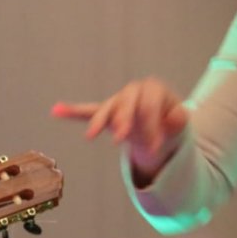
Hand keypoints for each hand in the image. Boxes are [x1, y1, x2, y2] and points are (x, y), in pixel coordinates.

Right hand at [53, 77, 188, 184]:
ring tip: (90, 136)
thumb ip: (179, 119)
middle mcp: (132, 92)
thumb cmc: (169, 121)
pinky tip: (56, 110)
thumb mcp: (179, 122)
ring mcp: (117, 102)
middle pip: (125, 104)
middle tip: (119, 140)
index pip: (148, 105)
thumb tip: (174, 117)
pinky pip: (87, 111)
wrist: (159, 123)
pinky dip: (71, 111)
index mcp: (153, 89)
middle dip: (122, 121)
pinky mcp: (105, 112)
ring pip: (106, 109)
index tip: (154, 148)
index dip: (151, 126)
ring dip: (98, 122)